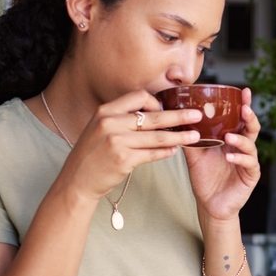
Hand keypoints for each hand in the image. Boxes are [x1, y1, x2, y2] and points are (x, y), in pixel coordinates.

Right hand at [62, 90, 202, 199]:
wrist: (77, 179)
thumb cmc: (93, 153)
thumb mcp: (101, 127)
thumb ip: (123, 118)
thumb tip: (154, 112)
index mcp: (106, 110)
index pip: (139, 96)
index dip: (156, 102)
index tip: (166, 110)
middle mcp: (110, 123)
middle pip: (153, 116)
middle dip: (179, 116)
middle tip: (198, 115)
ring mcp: (116, 141)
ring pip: (157, 136)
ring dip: (179, 136)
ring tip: (195, 136)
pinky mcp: (123, 159)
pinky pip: (152, 154)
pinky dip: (166, 152)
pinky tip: (175, 150)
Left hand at [184, 88, 261, 222]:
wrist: (210, 205)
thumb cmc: (205, 180)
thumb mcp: (194, 156)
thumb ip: (190, 139)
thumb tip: (177, 120)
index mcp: (231, 139)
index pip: (239, 119)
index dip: (243, 104)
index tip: (243, 91)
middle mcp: (242, 148)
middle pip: (251, 128)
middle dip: (250, 116)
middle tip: (244, 108)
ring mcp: (248, 161)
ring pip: (251, 145)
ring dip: (241, 139)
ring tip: (229, 137)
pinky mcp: (250, 176)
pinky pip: (248, 164)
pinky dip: (239, 158)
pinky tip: (229, 157)